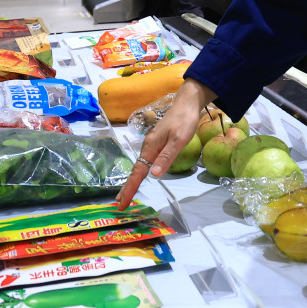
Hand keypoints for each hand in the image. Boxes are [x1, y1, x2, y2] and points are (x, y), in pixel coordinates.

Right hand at [115, 79, 216, 208]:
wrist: (186, 104)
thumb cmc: (184, 121)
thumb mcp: (179, 140)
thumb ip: (167, 157)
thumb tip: (155, 175)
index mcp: (151, 148)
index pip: (138, 173)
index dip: (130, 188)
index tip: (123, 202)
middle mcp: (148, 147)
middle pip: (135, 171)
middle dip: (127, 188)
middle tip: (120, 203)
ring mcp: (151, 145)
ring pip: (139, 167)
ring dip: (132, 181)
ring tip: (126, 194)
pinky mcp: (156, 144)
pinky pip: (144, 162)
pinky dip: (139, 173)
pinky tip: (140, 176)